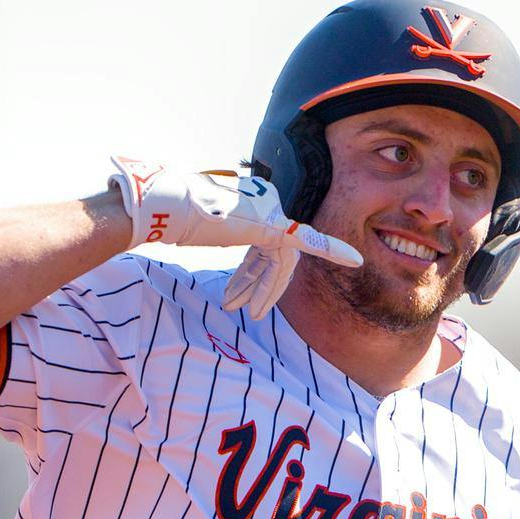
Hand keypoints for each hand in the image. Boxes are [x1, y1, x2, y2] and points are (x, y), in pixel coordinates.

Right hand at [107, 157, 361, 317]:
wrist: (165, 207)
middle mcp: (264, 205)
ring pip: (279, 262)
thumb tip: (198, 235)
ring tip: (250, 313)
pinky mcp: (273, 226)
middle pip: (272, 256)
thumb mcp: (192, 229)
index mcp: (247, 205)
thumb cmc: (169, 217)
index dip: (251, 274)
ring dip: (263, 291)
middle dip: (259, 287)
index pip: (259, 246)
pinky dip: (331, 250)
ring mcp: (269, 213)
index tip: (238, 294)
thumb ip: (210, 233)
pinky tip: (354, 260)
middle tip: (248, 312)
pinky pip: (309, 240)